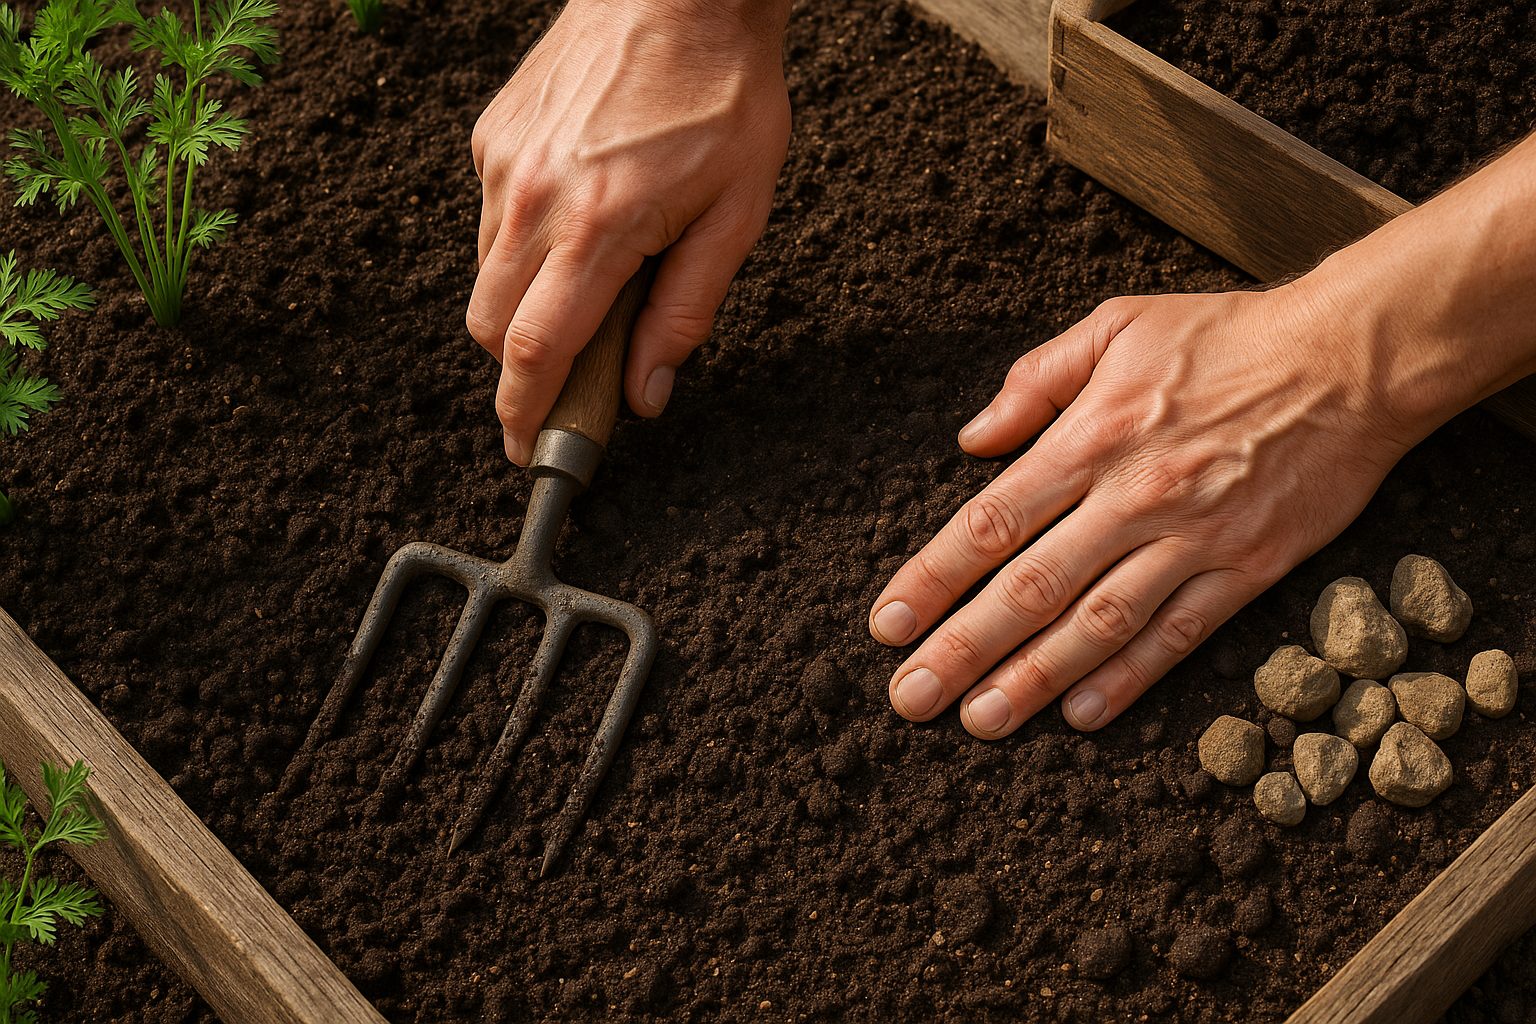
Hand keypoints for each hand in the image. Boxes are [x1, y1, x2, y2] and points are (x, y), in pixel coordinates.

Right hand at [468, 0, 790, 463]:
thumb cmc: (722, 95)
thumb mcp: (735, 216)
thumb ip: (685, 314)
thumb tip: (647, 394)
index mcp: (598, 226)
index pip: (535, 351)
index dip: (525, 415)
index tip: (529, 451)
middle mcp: (533, 197)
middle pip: (491, 328)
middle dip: (522, 370)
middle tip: (573, 377)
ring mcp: (503, 164)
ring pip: (485, 277)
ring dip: (525, 306)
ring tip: (593, 281)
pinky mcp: (492, 137)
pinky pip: (490, 221)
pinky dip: (523, 245)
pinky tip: (580, 219)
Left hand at [869, 282, 1426, 737]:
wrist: (1350, 358)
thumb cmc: (1224, 337)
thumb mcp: (1116, 325)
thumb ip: (1034, 379)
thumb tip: (972, 439)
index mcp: (1090, 438)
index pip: (991, 521)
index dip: (933, 578)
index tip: (887, 624)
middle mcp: (1132, 496)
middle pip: (1030, 587)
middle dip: (962, 648)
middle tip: (910, 698)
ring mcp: (1192, 538)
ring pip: (1097, 625)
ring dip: (1032, 680)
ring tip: (978, 722)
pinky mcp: (1247, 569)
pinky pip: (1177, 635)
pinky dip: (1127, 679)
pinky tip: (1080, 715)